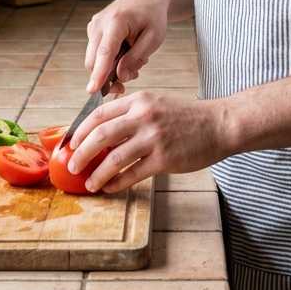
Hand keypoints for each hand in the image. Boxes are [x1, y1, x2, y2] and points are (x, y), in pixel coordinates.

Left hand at [66, 90, 228, 192]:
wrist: (219, 125)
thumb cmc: (187, 117)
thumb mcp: (156, 104)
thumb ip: (132, 114)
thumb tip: (103, 133)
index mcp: (139, 101)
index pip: (99, 114)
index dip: (80, 131)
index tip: (71, 143)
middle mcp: (144, 116)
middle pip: (100, 136)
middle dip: (80, 153)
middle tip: (72, 166)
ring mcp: (154, 138)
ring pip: (114, 158)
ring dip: (97, 174)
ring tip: (90, 183)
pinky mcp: (164, 159)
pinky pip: (133, 174)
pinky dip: (117, 182)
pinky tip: (110, 187)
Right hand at [85, 0, 170, 93]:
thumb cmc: (152, 14)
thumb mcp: (154, 37)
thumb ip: (137, 58)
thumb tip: (121, 77)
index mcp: (117, 21)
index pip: (104, 52)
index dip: (99, 74)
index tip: (93, 90)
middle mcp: (100, 23)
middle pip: (94, 60)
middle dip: (108, 76)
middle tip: (131, 77)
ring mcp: (94, 25)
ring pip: (94, 59)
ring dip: (109, 68)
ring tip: (132, 62)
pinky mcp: (93, 30)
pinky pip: (96, 53)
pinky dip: (107, 59)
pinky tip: (124, 53)